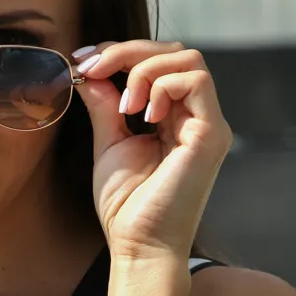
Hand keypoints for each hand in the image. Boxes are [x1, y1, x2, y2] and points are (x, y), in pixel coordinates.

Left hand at [72, 41, 232, 262]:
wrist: (139, 244)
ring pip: (189, 59)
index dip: (120, 52)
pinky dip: (162, 86)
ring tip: (124, 106)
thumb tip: (91, 71)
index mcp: (174, 117)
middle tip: (93, 69)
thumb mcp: (109, 142)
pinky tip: (142, 116)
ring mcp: (208, 123)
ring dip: (144, 69)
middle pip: (175, 52)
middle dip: (129, 51)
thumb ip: (104, 104)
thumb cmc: (127, 205)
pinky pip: (197, 81)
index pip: (158, 62)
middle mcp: (196, 116)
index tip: (83, 61)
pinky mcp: (212, 134)